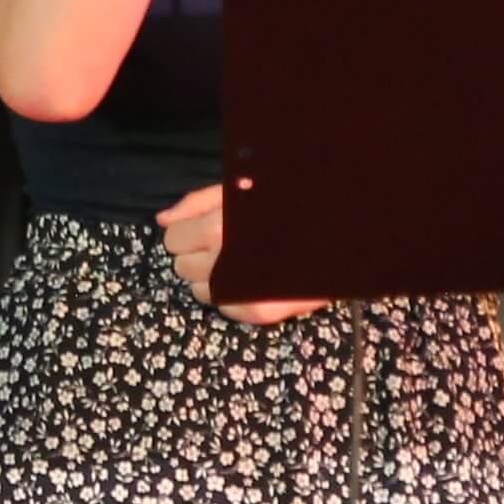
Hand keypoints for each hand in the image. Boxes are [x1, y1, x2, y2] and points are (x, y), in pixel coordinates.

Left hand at [158, 181, 321, 326]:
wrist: (340, 235)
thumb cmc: (286, 205)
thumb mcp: (240, 190)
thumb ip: (197, 203)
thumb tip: (163, 220)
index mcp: (219, 229)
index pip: (174, 240)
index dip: (185, 233)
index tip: (202, 228)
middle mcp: (226, 262)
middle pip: (183, 267)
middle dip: (196, 254)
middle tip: (223, 243)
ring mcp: (242, 292)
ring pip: (199, 292)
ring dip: (210, 277)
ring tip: (238, 260)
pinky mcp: (259, 313)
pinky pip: (224, 308)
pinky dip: (230, 295)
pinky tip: (250, 278)